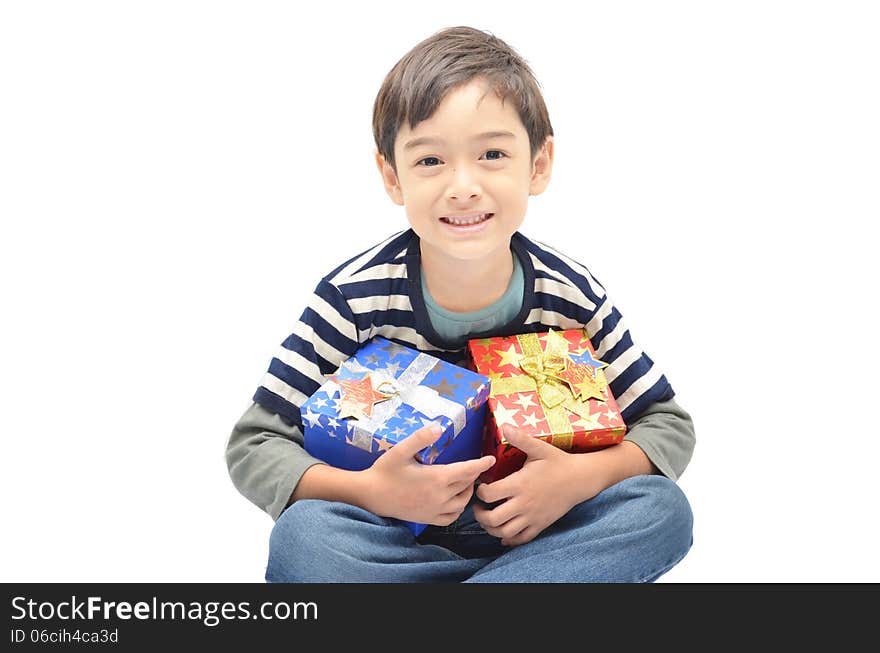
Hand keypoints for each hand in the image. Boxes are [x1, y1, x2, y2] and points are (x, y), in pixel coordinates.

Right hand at [362, 424, 495, 525]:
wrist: (371, 495)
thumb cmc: (385, 470)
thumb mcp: (401, 449)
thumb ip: (420, 437)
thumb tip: (439, 427)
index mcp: (437, 477)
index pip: (467, 470)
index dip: (481, 464)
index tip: (491, 459)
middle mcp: (440, 496)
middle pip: (467, 485)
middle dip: (474, 475)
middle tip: (475, 466)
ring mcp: (435, 509)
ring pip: (462, 502)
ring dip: (467, 491)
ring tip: (466, 481)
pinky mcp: (428, 519)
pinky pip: (451, 517)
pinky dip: (458, 509)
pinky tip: (456, 501)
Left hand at [473, 425, 581, 546]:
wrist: (580, 479)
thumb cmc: (558, 462)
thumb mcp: (539, 448)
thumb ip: (520, 439)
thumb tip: (503, 425)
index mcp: (520, 484)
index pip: (489, 495)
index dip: (479, 492)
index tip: (481, 486)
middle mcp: (524, 504)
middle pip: (493, 519)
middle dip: (480, 514)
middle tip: (478, 506)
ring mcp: (532, 517)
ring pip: (504, 532)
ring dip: (491, 528)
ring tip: (488, 518)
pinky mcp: (540, 525)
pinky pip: (521, 539)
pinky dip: (509, 539)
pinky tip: (503, 532)